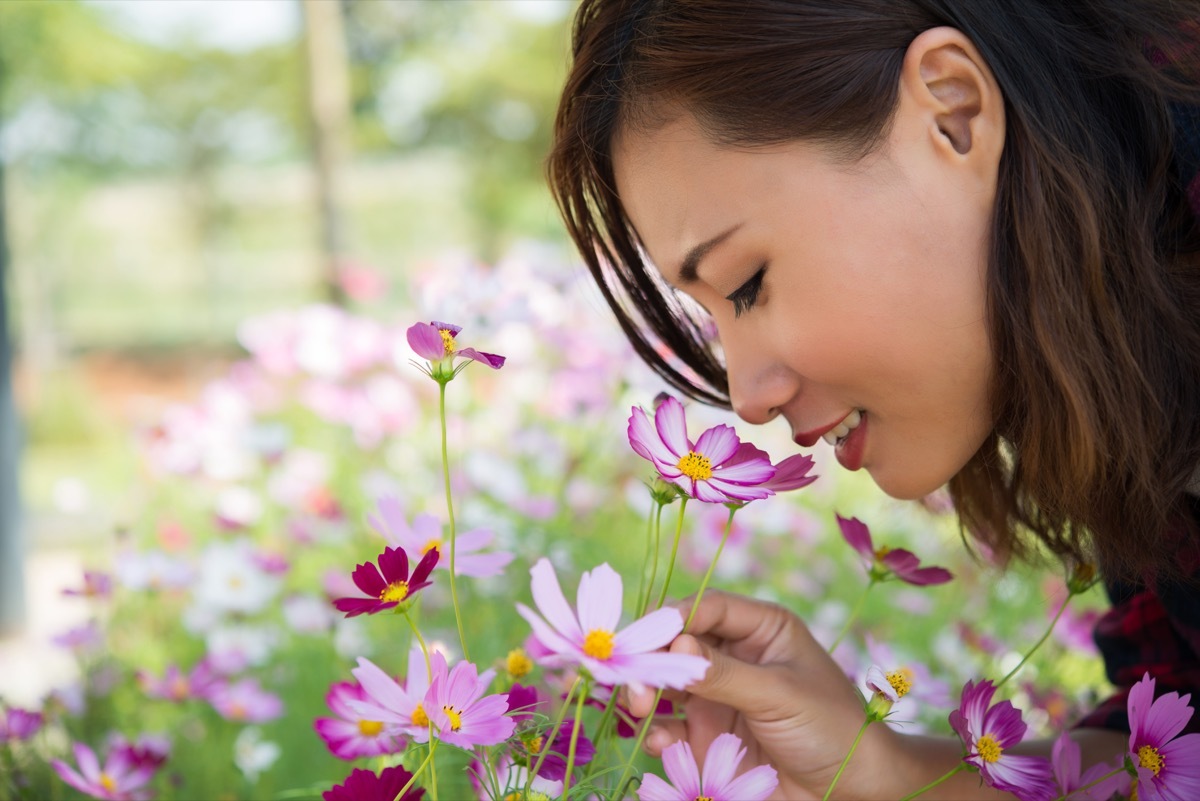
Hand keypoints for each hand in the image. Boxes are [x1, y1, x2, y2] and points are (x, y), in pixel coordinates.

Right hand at [627, 590, 897, 799]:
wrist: (854, 791)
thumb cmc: (833, 728)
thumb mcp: (781, 695)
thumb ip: (725, 673)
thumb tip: (675, 647)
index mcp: (760, 628)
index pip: (706, 607)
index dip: (672, 618)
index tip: (644, 637)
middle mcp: (734, 656)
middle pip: (677, 645)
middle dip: (652, 659)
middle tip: (634, 681)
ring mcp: (718, 696)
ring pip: (666, 684)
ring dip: (645, 693)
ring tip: (638, 707)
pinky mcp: (708, 735)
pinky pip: (670, 727)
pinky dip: (657, 732)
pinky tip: (661, 741)